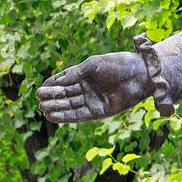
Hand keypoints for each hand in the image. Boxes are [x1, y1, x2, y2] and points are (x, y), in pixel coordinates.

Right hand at [36, 51, 152, 123]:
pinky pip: (81, 116)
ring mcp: (94, 101)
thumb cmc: (120, 64)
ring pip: (71, 106)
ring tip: (44, 108)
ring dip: (57, 108)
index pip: (63, 81)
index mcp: (85, 75)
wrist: (142, 74)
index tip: (40, 89)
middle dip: (52, 98)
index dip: (52, 85)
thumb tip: (59, 82)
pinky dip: (68, 117)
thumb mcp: (94, 64)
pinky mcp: (101, 112)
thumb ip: (76, 73)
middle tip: (39, 99)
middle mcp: (88, 89)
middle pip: (65, 95)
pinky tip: (55, 116)